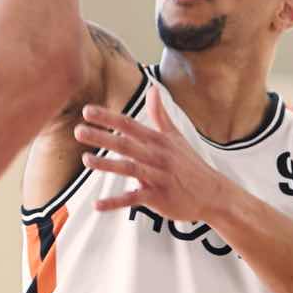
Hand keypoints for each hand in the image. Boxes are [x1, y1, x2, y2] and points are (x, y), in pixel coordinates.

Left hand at [74, 86, 227, 221]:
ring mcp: (158, 177)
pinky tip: (97, 204)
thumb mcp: (176, 136)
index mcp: (158, 140)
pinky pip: (134, 199)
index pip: (129, 125)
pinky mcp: (158, 198)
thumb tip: (152, 88)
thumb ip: (160, 113)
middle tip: (78, 131)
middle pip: (126, 144)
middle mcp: (157, 156)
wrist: (213, 193)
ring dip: (107, 165)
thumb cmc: (190, 164)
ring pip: (129, 169)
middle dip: (102, 137)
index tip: (88, 111)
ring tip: (86, 160)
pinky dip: (115, 202)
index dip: (108, 117)